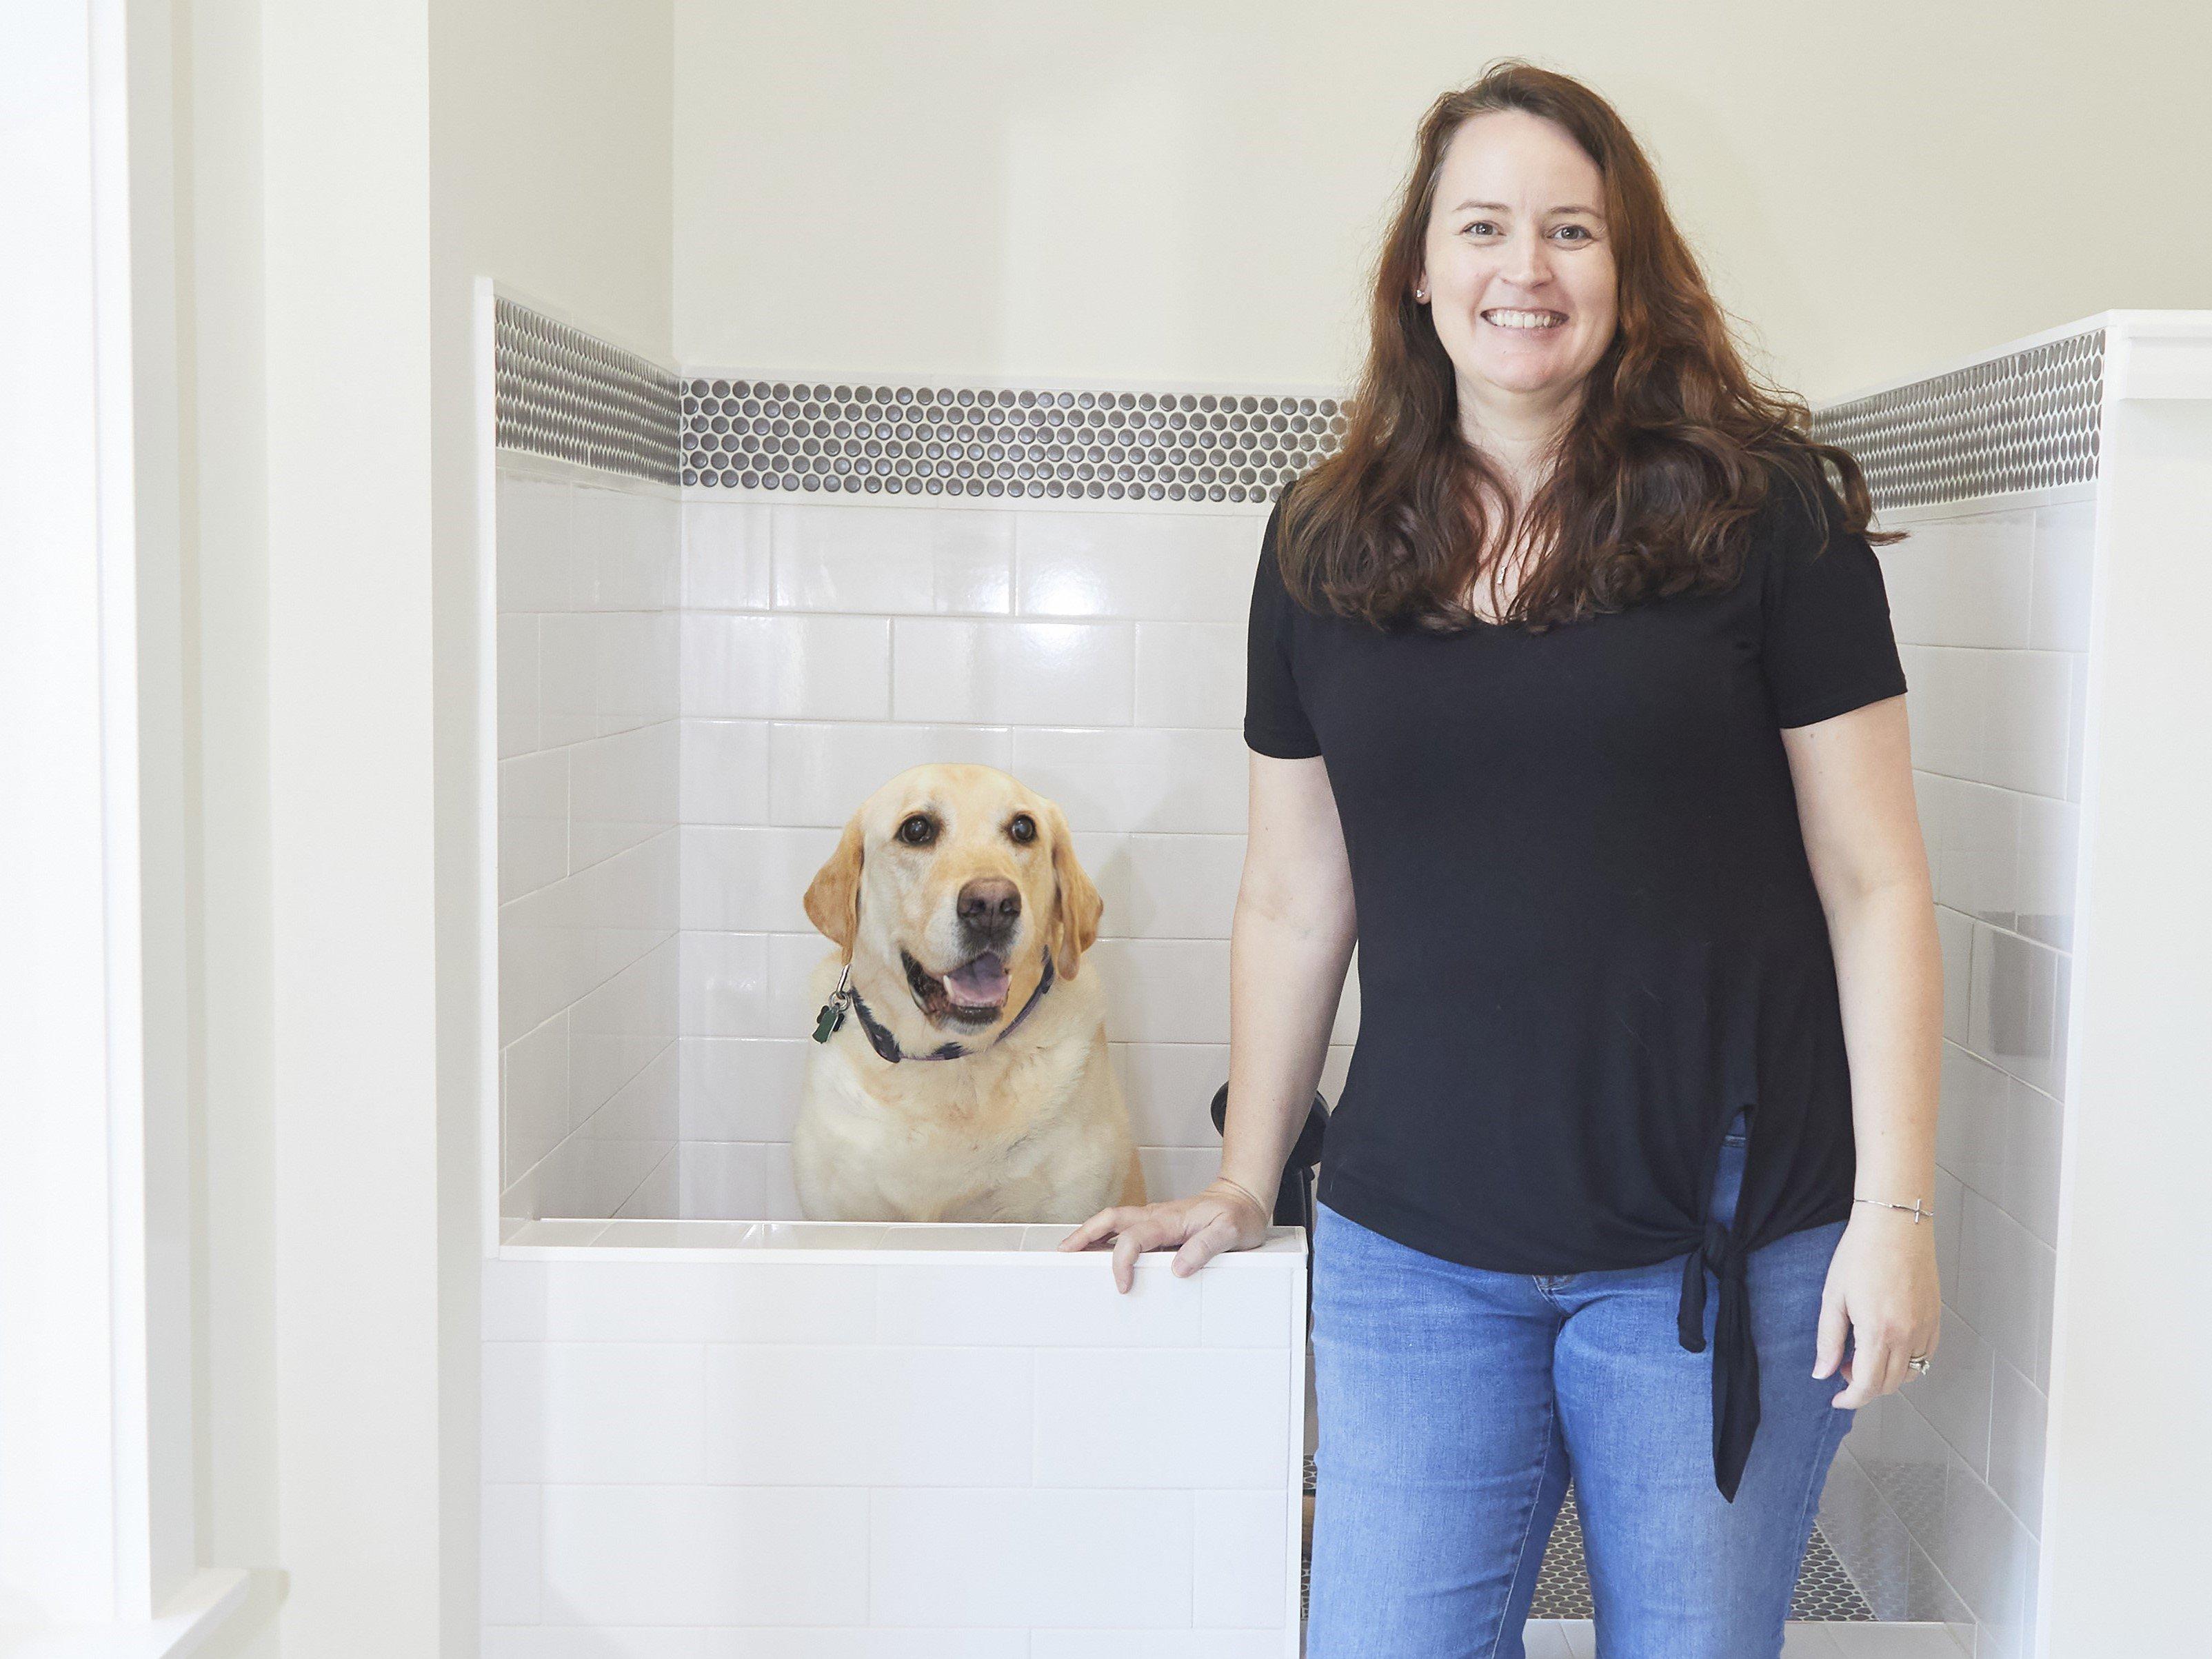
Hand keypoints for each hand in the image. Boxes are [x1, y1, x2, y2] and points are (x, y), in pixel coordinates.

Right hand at [1055, 1178, 1275, 1292]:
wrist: (1243, 1199)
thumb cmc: (1238, 1216)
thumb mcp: (1230, 1232)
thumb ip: (1205, 1248)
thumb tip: (1178, 1268)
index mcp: (1170, 1219)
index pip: (1135, 1238)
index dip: (1123, 1261)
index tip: (1123, 1285)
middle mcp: (1157, 1215)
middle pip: (1111, 1219)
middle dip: (1085, 1235)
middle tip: (1064, 1253)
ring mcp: (1155, 1218)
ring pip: (1114, 1220)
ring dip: (1090, 1233)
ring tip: (1070, 1252)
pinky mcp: (1158, 1224)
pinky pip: (1125, 1227)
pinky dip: (1105, 1236)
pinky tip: (1098, 1249)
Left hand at [1813, 1206, 1941, 1407]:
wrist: (1896, 1225)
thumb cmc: (1860, 1255)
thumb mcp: (1833, 1297)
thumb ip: (1828, 1340)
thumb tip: (1822, 1374)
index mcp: (1878, 1332)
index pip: (1867, 1386)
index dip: (1850, 1399)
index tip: (1836, 1398)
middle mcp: (1908, 1336)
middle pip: (1888, 1384)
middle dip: (1863, 1385)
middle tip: (1842, 1365)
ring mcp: (1926, 1328)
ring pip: (1909, 1374)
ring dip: (1885, 1374)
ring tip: (1862, 1351)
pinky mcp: (1936, 1319)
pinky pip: (1925, 1356)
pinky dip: (1906, 1361)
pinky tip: (1886, 1343)